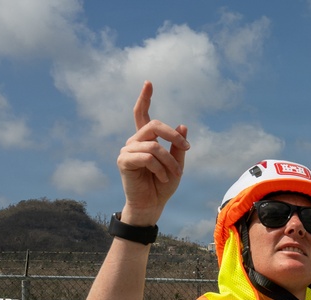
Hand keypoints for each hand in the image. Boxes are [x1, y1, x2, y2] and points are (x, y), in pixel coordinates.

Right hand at [116, 81, 189, 224]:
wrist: (152, 205)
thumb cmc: (163, 186)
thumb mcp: (177, 165)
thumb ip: (178, 147)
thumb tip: (182, 125)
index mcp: (146, 140)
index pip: (142, 114)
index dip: (145, 98)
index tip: (149, 82)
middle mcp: (134, 142)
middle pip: (154, 126)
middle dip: (173, 136)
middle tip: (186, 147)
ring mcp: (127, 151)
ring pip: (154, 146)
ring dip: (169, 161)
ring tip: (173, 174)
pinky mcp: (124, 162)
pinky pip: (147, 157)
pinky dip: (160, 169)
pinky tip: (162, 178)